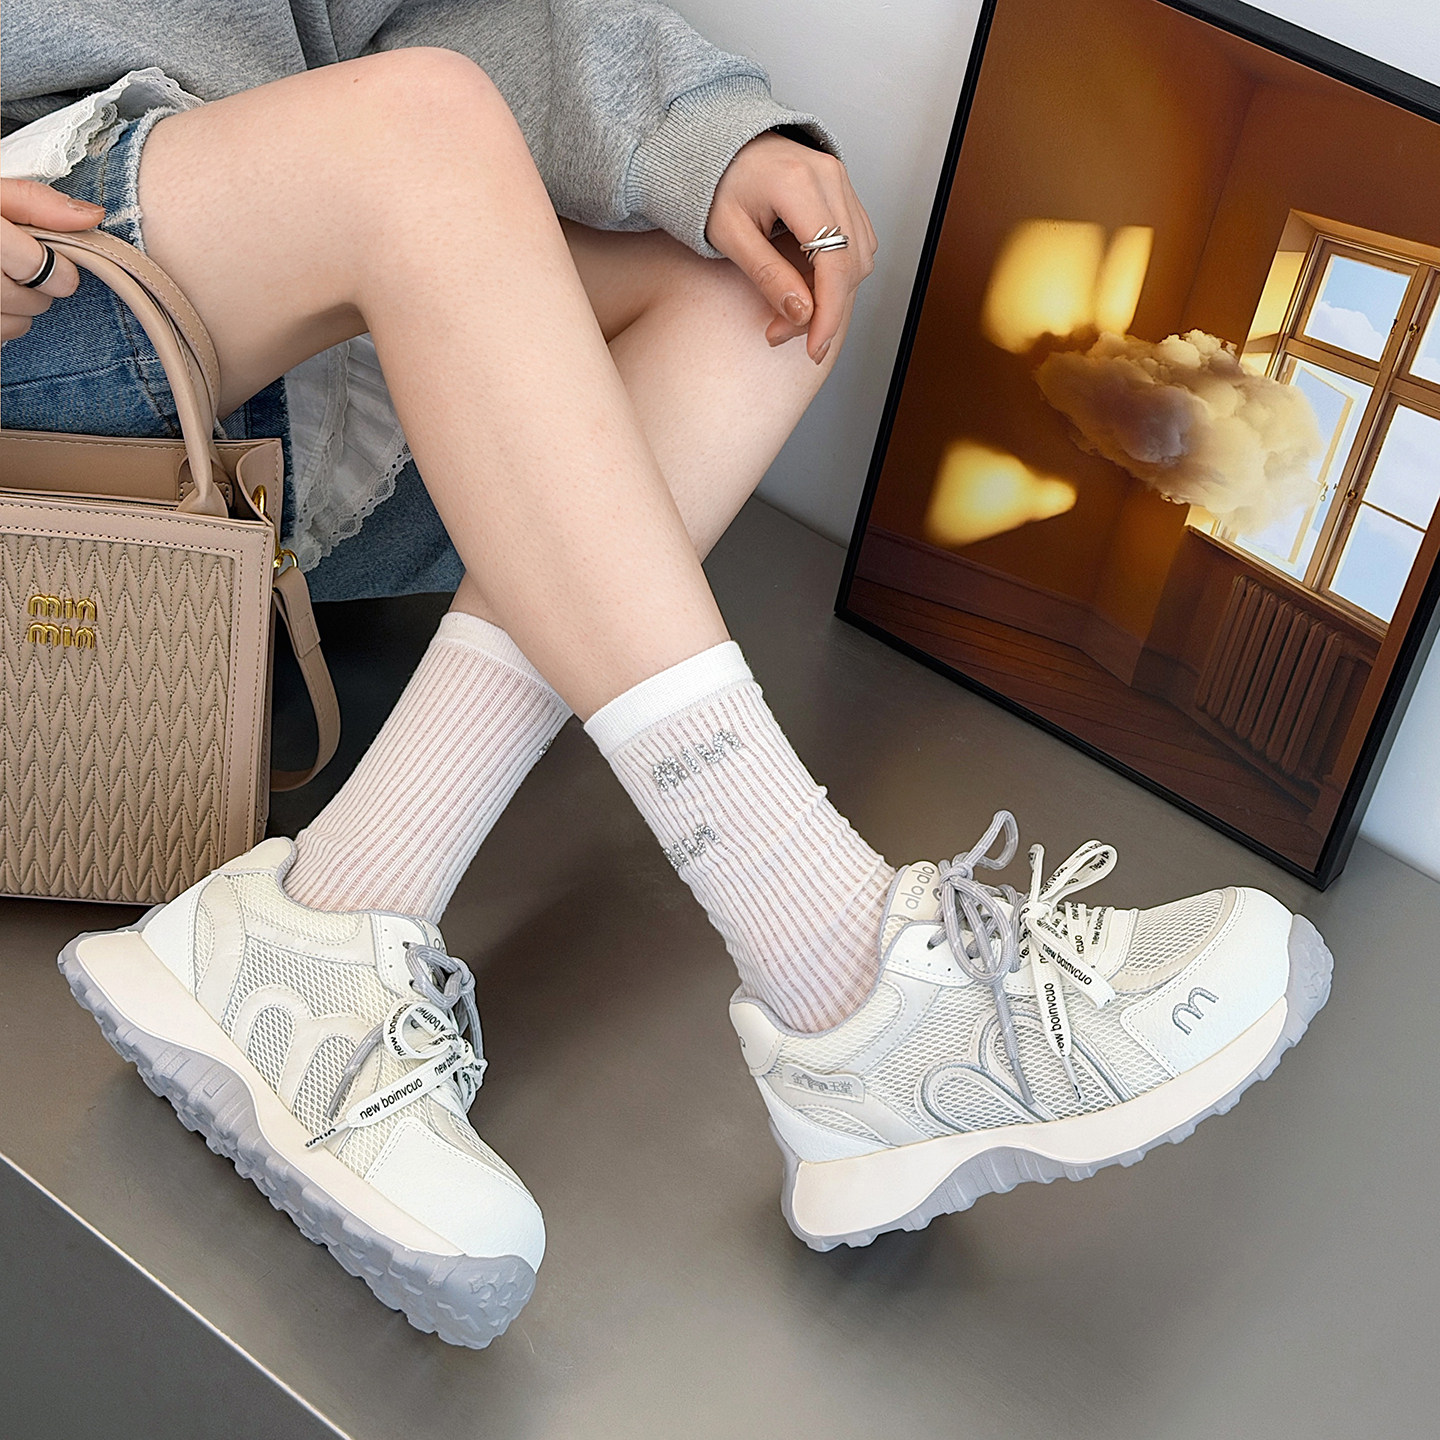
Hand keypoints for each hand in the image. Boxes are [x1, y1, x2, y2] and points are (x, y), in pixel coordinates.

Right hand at [1, 177, 103, 343]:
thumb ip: (36, 202)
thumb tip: (91, 216)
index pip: (49, 273)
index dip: (60, 269)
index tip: (51, 259)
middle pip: (35, 302)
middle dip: (37, 286)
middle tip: (13, 265)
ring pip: (19, 324)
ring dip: (17, 307)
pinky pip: (1, 337)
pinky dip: (0, 322)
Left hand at [707, 131, 876, 363]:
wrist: (717, 143)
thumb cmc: (715, 182)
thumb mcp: (729, 234)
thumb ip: (767, 275)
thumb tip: (802, 314)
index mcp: (798, 184)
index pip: (833, 263)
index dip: (829, 313)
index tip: (814, 347)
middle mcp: (829, 177)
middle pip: (851, 264)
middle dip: (825, 310)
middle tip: (786, 334)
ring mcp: (840, 180)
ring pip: (860, 256)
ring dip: (833, 293)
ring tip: (792, 308)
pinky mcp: (842, 189)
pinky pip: (857, 241)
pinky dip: (838, 272)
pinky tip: (808, 284)